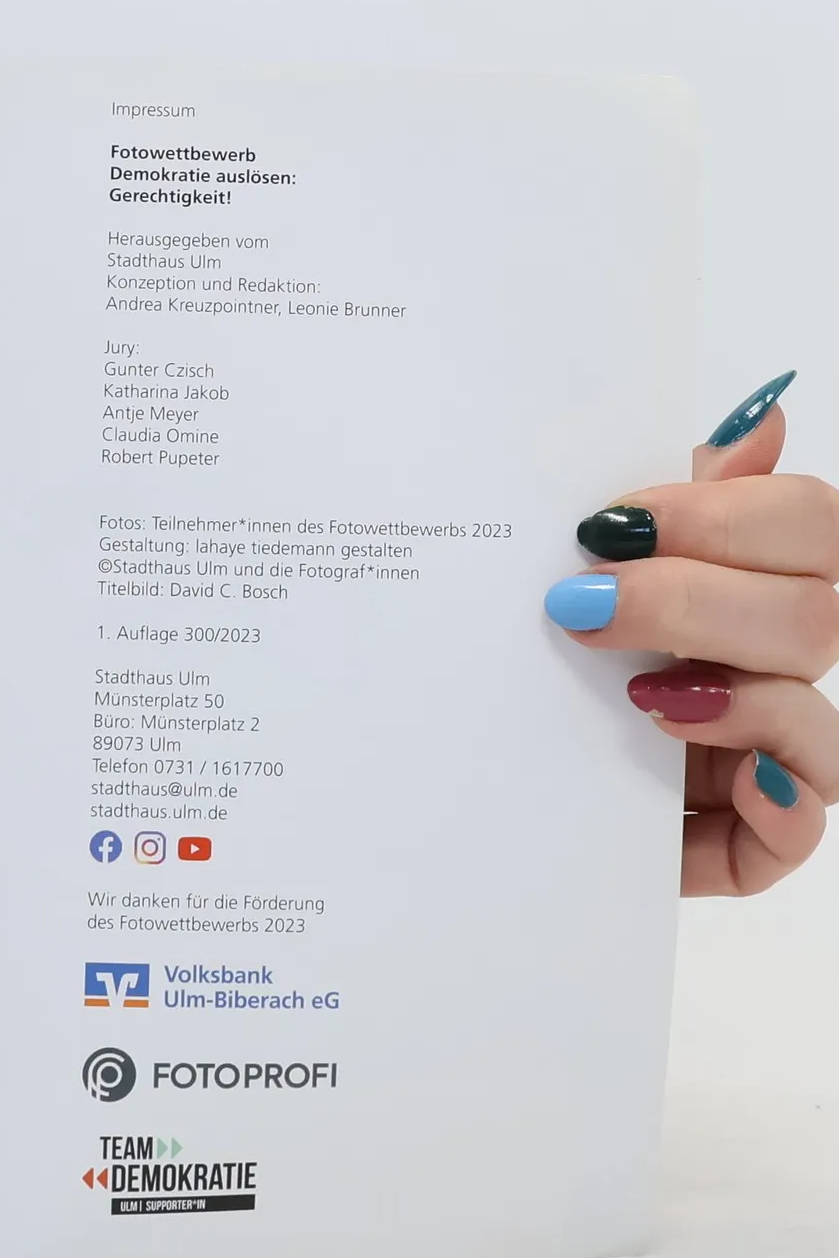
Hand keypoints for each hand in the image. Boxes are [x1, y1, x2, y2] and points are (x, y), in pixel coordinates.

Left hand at [545, 372, 834, 894]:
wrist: (454, 785)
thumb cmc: (519, 675)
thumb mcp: (567, 577)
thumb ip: (661, 505)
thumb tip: (760, 417)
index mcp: (737, 585)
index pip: (806, 525)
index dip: (726, 514)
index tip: (610, 524)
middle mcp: (763, 663)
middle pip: (813, 610)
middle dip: (694, 599)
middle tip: (581, 606)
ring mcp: (762, 753)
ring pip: (811, 705)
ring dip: (729, 690)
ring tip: (632, 693)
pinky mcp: (744, 840)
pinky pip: (803, 823)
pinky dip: (767, 796)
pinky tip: (696, 762)